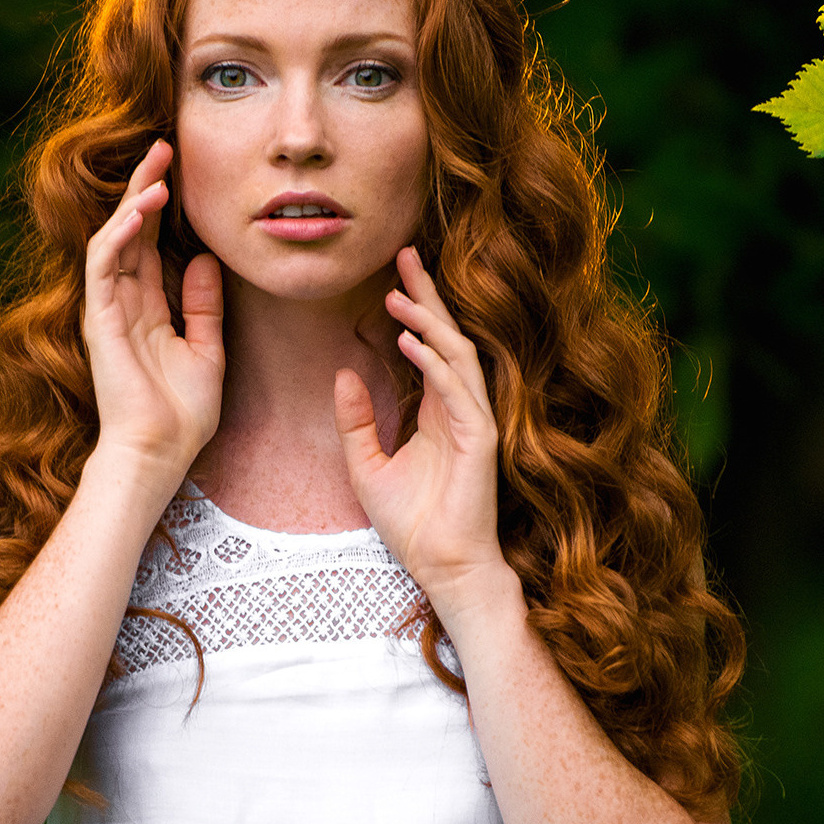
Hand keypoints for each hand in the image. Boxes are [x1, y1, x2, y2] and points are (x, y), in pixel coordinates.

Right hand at [83, 140, 224, 482]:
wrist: (159, 453)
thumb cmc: (181, 414)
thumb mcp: (206, 350)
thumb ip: (203, 305)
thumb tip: (205, 260)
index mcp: (146, 308)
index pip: (149, 243)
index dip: (161, 205)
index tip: (180, 170)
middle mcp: (122, 302)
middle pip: (129, 229)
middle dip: (145, 185)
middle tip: (164, 146)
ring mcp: (107, 308)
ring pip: (114, 237)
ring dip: (134, 200)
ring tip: (158, 168)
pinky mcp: (100, 318)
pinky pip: (104, 263)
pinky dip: (120, 233)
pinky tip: (142, 210)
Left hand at [335, 247, 514, 616]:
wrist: (442, 568)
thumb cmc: (412, 524)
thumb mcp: (366, 466)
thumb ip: (356, 421)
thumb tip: (343, 373)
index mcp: (439, 410)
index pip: (429, 345)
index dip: (415, 306)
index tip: (395, 274)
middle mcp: (461, 407)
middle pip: (446, 336)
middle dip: (427, 295)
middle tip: (404, 255)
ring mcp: (474, 420)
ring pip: (455, 354)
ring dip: (427, 321)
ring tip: (397, 295)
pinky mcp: (480, 439)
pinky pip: (458, 389)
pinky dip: (433, 361)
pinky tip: (409, 340)